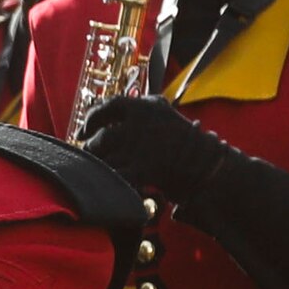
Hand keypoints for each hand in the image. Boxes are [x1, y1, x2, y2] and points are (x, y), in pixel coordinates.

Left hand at [72, 93, 226, 200]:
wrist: (204, 161)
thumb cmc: (180, 137)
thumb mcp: (161, 111)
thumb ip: (135, 107)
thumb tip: (102, 107)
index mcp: (143, 107)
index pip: (108, 106)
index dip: (92, 118)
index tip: (84, 130)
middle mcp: (139, 125)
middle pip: (103, 137)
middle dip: (93, 147)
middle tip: (91, 153)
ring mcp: (140, 148)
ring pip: (105, 157)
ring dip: (99, 164)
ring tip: (100, 166)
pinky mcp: (142, 170)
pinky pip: (114, 175)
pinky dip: (108, 179)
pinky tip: (109, 181)